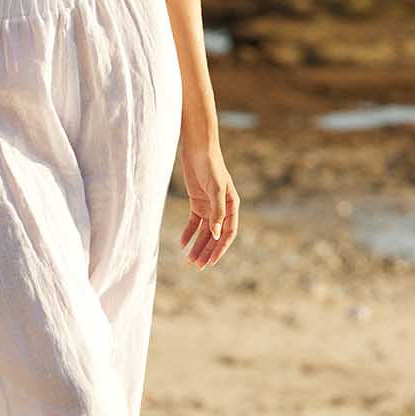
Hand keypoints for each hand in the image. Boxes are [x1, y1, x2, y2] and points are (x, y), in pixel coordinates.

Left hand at [179, 139, 238, 268]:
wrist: (198, 149)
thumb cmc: (210, 166)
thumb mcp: (214, 189)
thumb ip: (216, 212)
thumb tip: (216, 235)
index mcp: (232, 206)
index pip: (228, 233)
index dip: (220, 249)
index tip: (211, 262)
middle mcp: (222, 208)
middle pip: (215, 235)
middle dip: (207, 251)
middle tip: (198, 266)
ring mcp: (209, 206)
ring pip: (204, 232)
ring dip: (198, 246)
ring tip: (190, 261)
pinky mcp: (197, 202)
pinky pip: (194, 222)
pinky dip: (188, 233)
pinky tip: (182, 244)